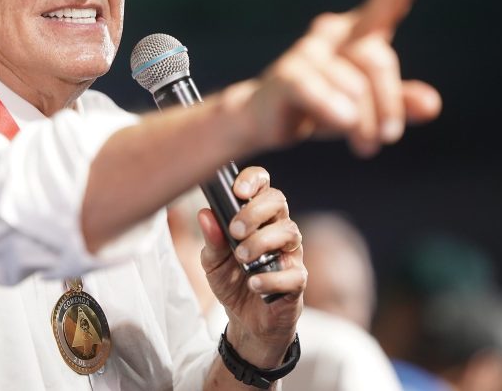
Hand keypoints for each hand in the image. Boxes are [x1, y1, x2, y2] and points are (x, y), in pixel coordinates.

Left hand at [199, 166, 302, 368]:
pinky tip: (254, 283)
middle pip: (278, 201)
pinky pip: (294, 274)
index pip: (263, 185)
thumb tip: (205, 214)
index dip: (253, 180)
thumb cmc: (231, 280)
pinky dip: (272, 278)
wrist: (244, 320)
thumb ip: (211, 239)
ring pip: (289, 232)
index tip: (238, 191)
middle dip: (255, 212)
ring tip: (241, 257)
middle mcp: (277, 228)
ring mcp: (290, 253)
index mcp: (258, 217)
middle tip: (235, 231)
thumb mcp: (212, 262)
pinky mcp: (297, 281)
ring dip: (262, 242)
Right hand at [235, 0, 441, 156]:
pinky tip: (344, 121)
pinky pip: (316, 89)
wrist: (263, 119)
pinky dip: (333, 108)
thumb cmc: (322, 104)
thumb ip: (400, 103)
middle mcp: (332, 34)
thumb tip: (432, 104)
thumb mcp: (368, 108)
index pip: (385, 5)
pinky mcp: (286, 75)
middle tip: (389, 138)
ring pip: (353, 86)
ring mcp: (307, 52)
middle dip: (389, 103)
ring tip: (367, 146)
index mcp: (357, 33)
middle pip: (376, 58)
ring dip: (364, 123)